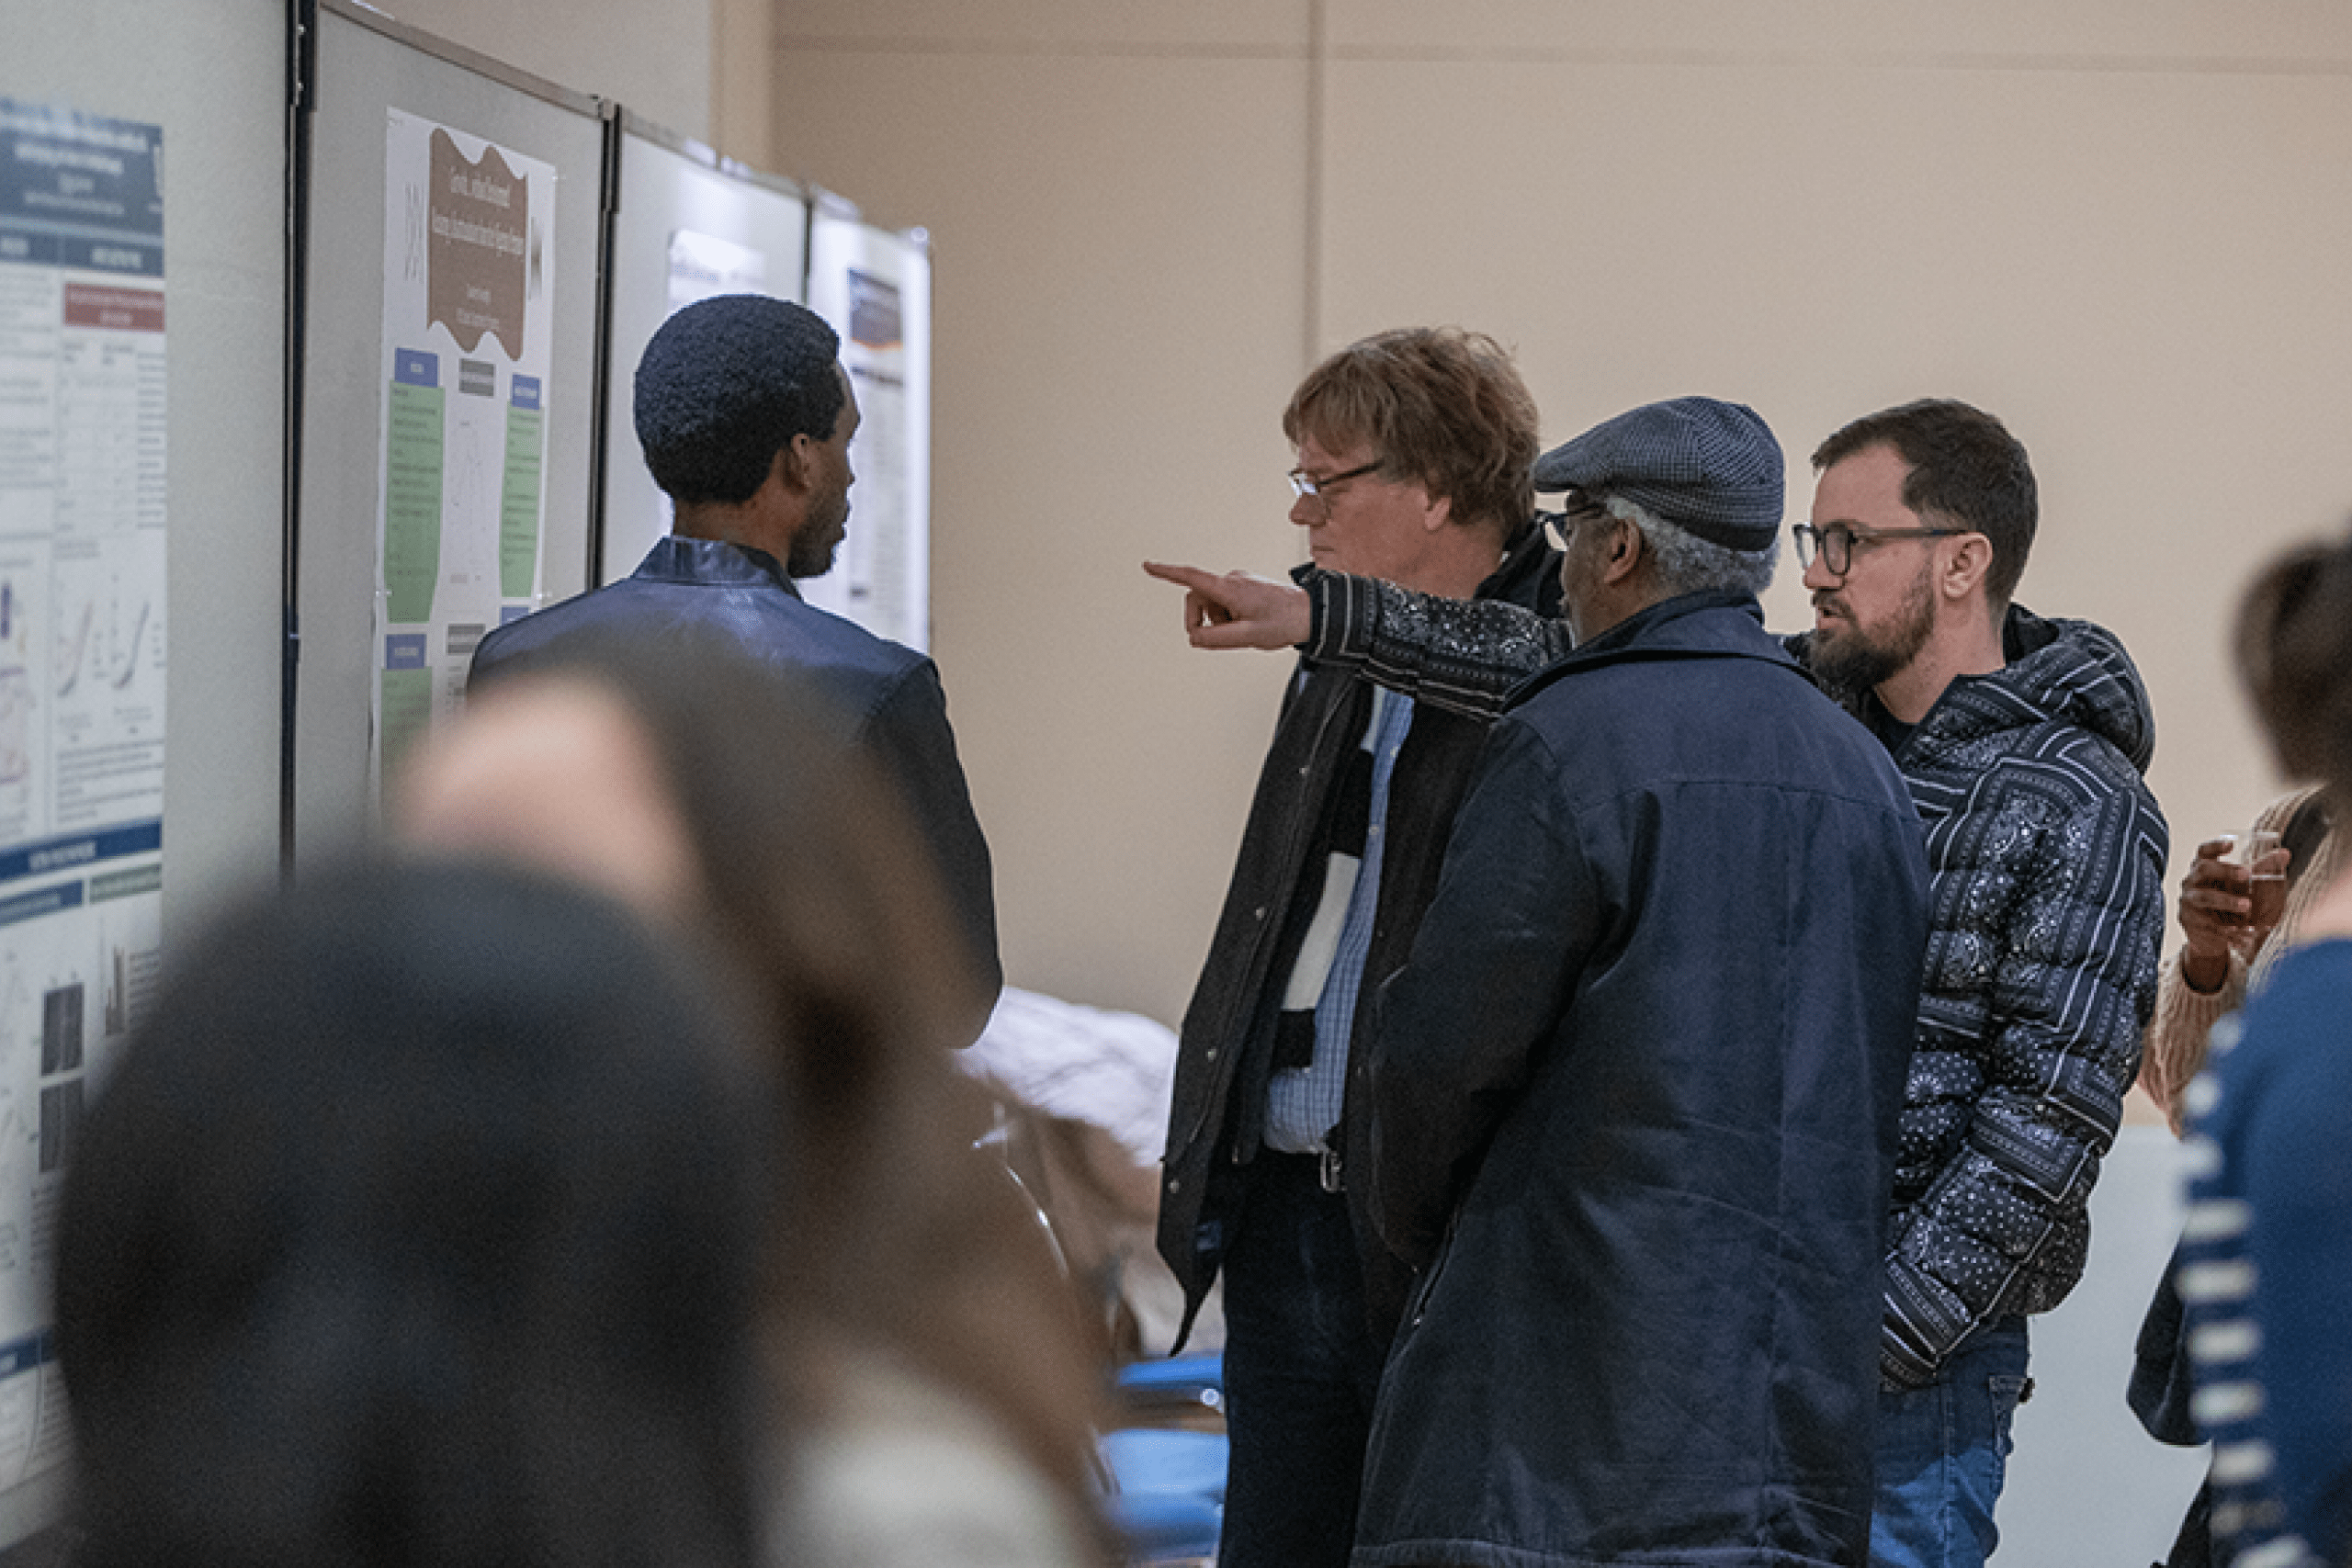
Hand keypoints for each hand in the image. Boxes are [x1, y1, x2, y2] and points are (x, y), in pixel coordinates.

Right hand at [1141, 561, 1311, 650]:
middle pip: (1198, 598)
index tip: (1149, 566)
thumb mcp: (1247, 637)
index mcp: (1230, 588)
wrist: (1312, 614)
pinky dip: (1228, 616)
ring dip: (1218, 620)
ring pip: (1212, 603)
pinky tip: (1248, 624)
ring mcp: (1240, 583)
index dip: (1167, 572)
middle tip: (1220, 637)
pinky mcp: (1246, 587)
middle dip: (1202, 620)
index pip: (1191, 578)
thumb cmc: (1284, 622)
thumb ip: (1216, 639)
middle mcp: (1233, 580)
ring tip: (1242, 630)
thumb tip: (1194, 637)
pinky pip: (1225, 602)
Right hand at [2174, 835, 2286, 991]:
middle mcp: (2192, 881)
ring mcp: (2189, 901)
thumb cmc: (2226, 901)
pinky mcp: (2190, 921)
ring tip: (2247, 906)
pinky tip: (2240, 931)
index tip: (2231, 844)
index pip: (2204, 851)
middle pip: (2203, 869)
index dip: (2215, 846)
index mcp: (2203, 867)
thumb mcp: (2241, 885)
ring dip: (2227, 901)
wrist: (2209, 936)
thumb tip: (2285, 854)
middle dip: (2225, 870)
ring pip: (2205, 897)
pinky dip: (2225, 928)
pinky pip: (2207, 923)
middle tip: (2247, 874)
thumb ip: (2262, 868)